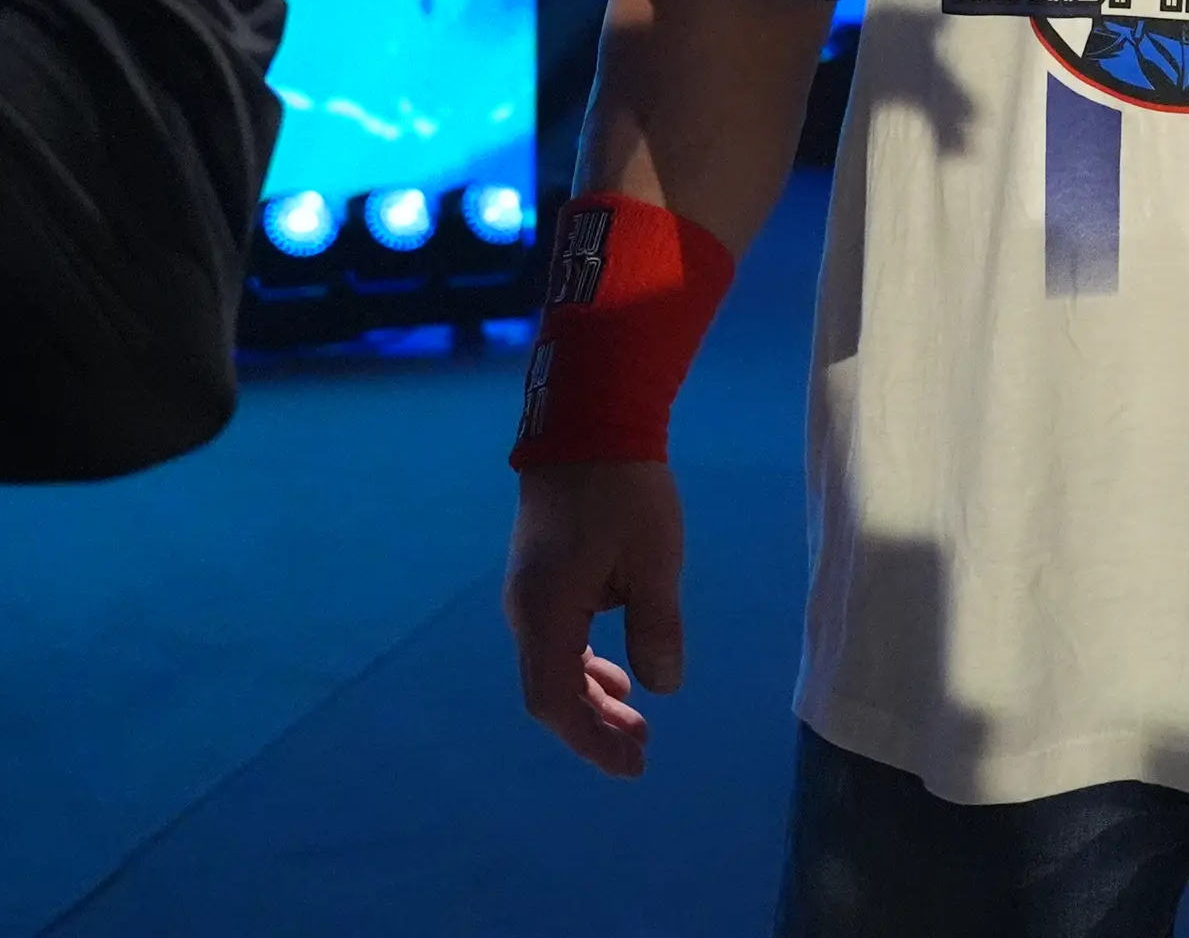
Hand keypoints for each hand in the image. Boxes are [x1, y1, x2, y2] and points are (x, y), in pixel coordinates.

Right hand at [505, 461, 686, 777]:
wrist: (587, 426)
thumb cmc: (623, 491)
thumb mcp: (654, 560)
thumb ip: (656, 627)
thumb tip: (662, 687)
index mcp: (546, 612)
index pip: (556, 701)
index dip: (591, 740)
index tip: (631, 763)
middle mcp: (526, 611)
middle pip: (549, 692)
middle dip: (593, 728)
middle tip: (642, 751)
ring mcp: (529, 595)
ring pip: (552, 668)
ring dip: (591, 700)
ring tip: (637, 722)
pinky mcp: (541, 579)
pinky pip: (556, 641)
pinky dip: (585, 668)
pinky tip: (615, 675)